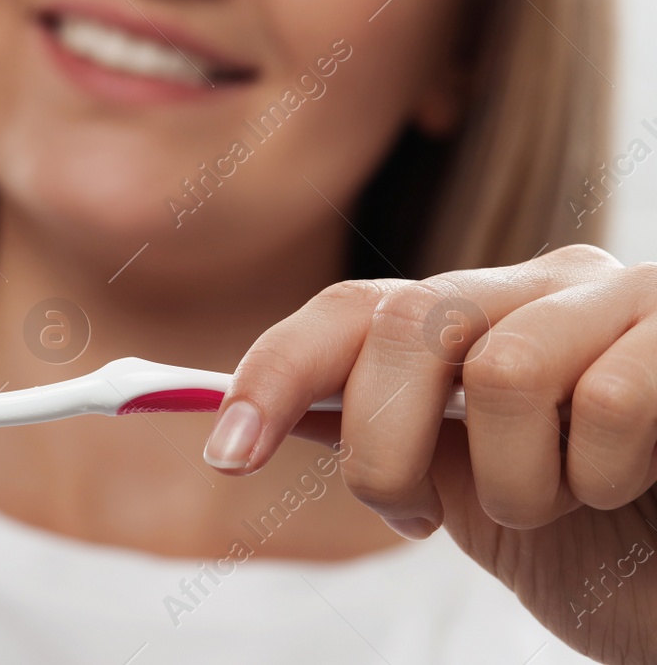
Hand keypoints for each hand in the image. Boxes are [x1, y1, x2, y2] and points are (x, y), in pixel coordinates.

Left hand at [208, 245, 656, 663]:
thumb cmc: (618, 552)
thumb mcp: (475, 500)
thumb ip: (382, 442)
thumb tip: (243, 417)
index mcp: (483, 319)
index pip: (354, 313)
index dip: (275, 372)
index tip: (223, 452)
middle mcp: (550, 286)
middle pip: (409, 326)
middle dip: (387, 445)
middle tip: (420, 514)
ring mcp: (634, 298)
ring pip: (509, 369)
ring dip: (523, 480)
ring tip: (572, 505)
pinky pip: (615, 394)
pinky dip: (608, 470)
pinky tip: (640, 488)